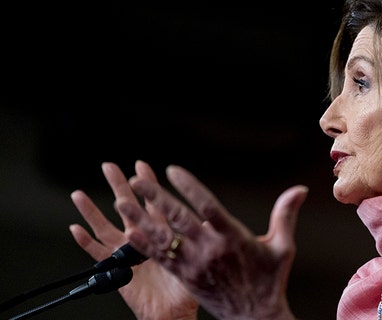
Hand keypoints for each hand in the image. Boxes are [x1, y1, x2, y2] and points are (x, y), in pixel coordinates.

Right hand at [69, 161, 198, 319]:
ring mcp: (126, 254)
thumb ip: (200, 237)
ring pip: (105, 227)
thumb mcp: (196, 258)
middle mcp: (141, 240)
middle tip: (109, 166)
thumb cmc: (187, 290)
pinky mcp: (116, 270)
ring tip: (79, 194)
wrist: (173, 313)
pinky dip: (85, 242)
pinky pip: (97, 254)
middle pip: (126, 208)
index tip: (141, 165)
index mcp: (161, 235)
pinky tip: (75, 228)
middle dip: (118, 187)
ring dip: (92, 211)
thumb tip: (208, 218)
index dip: (147, 185)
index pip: (152, 203)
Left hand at [117, 160, 307, 319]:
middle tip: (137, 180)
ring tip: (122, 202)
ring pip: (163, 238)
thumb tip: (300, 189)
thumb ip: (286, 215)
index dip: (189, 186)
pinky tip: (129, 232)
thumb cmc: (271, 281)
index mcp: (233, 238)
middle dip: (156, 198)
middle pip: (179, 219)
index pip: (207, 207)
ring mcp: (195, 265)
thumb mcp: (283, 247)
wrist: (254, 316)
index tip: (173, 170)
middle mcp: (210, 250)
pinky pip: (161, 259)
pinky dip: (144, 245)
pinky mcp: (186, 277)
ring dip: (141, 219)